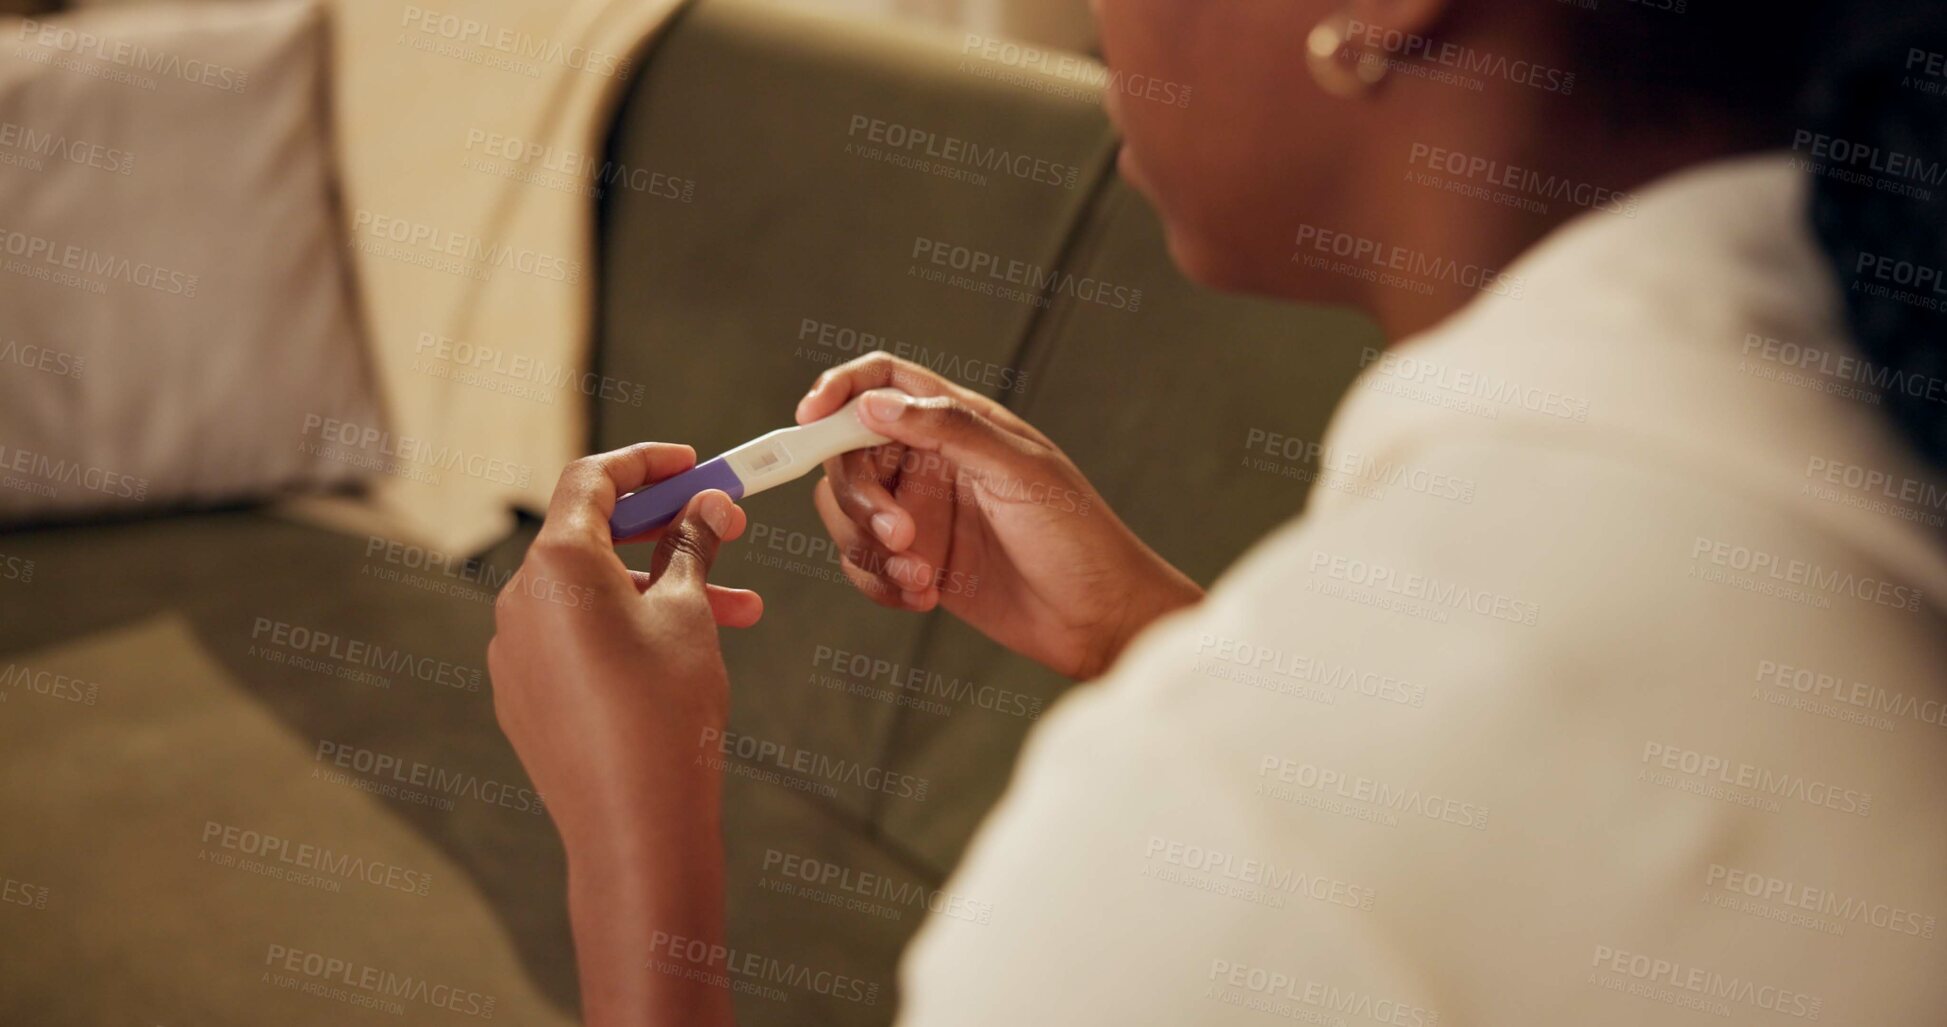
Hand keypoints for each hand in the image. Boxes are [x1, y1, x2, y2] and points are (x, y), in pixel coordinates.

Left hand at [488, 443, 756, 1026]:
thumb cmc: (665, 712)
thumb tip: (706, 508)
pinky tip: (685, 652)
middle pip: (596, 535)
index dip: (647, 462)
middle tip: (730, 531)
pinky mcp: (522, 693)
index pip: (593, 479)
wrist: (632, 826)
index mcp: (556, 563)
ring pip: (594, 593)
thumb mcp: (690, 613)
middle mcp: (520, 598)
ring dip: (662, 588)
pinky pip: (576, 637)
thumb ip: (693, 547)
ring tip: (740, 611)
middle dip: (669, 530)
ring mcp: (515, 649)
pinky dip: (627, 627)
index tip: (694, 463)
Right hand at [797, 354, 1201, 679]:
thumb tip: (875, 404)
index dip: (839, 390)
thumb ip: (947, 431)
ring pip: (848, 515)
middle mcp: (932, 463)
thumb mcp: (1020, 471)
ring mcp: (922, 515)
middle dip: (860, 499)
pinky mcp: (917, 565)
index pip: (883, 382)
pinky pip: (863, 565)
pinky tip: (924, 597)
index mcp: (959, 422)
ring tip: (921, 577)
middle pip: (848, 456)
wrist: (1100, 618)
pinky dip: (878, 584)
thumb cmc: (1078, 535)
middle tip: (899, 535)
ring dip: (868, 549)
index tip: (810, 419)